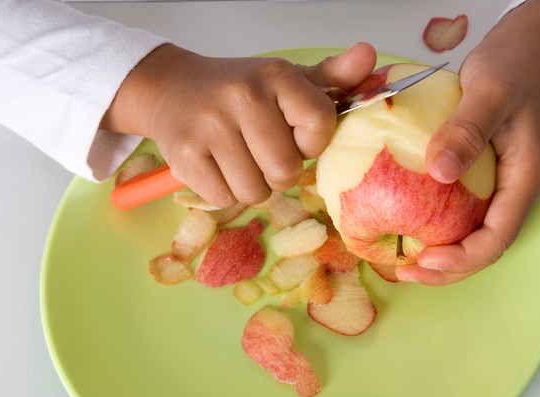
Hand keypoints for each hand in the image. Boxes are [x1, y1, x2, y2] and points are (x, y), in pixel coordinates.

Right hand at [102, 42, 376, 206]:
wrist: (171, 88)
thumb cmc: (238, 91)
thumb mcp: (285, 80)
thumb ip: (332, 77)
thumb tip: (368, 55)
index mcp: (276, 75)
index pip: (319, 126)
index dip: (310, 144)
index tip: (292, 135)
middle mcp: (242, 96)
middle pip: (285, 170)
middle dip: (277, 172)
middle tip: (260, 152)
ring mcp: (210, 126)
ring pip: (255, 191)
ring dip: (252, 186)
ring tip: (238, 160)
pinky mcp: (184, 155)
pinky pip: (224, 198)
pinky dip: (224, 192)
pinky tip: (216, 166)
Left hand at [396, 0, 539, 284]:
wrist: (529, 46)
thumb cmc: (514, 64)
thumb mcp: (489, 91)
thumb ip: (467, 131)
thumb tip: (440, 174)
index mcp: (526, 177)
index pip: (498, 236)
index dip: (462, 259)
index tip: (425, 262)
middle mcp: (515, 188)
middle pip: (485, 245)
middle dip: (447, 268)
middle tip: (404, 273)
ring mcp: (500, 183)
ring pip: (473, 233)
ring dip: (441, 253)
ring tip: (402, 262)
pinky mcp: (483, 174)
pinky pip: (461, 211)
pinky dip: (437, 226)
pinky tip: (406, 225)